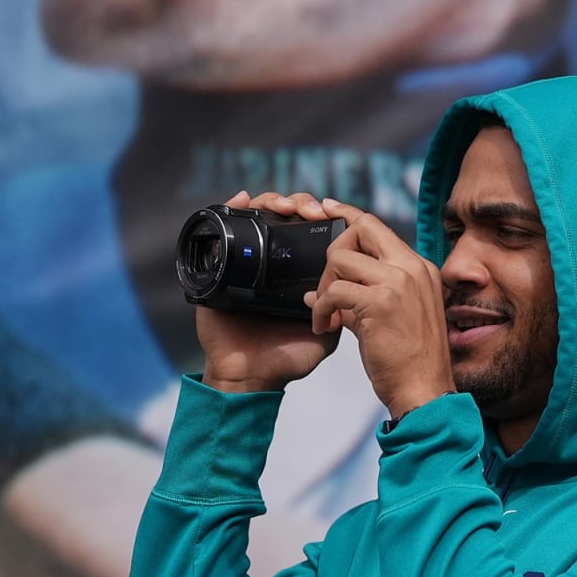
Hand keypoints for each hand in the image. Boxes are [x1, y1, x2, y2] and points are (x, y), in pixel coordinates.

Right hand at [196, 191, 340, 392]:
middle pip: (284, 217)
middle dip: (299, 205)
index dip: (319, 215)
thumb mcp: (326, 334)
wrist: (249, 376)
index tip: (330, 214)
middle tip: (310, 211)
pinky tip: (244, 200)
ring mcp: (244, 263)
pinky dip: (232, 208)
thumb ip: (342, 310)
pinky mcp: (220, 268)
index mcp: (296, 274)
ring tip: (285, 207)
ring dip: (272, 202)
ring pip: (257, 216)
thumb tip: (356, 281)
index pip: (308, 231)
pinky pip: (223, 230)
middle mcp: (270, 263)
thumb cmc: (286, 358)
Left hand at [307, 198, 454, 419]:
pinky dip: (320, 309)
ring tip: (326, 314)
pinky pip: (333, 291)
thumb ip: (357, 298)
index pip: (378, 227)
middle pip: (360, 229)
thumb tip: (316, 292)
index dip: (348, 215)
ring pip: (340, 257)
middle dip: (333, 250)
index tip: (326, 208)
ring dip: (324, 285)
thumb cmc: (408, 361)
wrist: (424, 392)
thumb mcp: (387, 319)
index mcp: (418, 268)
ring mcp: (398, 282)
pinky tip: (324, 327)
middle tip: (326, 284)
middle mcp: (412, 267)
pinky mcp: (380, 302)